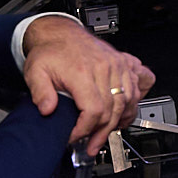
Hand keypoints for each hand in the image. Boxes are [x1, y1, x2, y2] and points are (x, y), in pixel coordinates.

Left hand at [20, 14, 156, 150]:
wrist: (60, 33)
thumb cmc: (50, 52)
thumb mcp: (35, 72)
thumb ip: (40, 93)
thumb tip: (47, 110)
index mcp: (84, 72)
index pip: (93, 111)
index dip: (84, 129)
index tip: (74, 136)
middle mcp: (105, 68)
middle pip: (112, 110)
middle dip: (100, 133)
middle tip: (90, 144)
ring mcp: (118, 65)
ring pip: (128, 101)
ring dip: (119, 121)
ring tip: (106, 133)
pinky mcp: (125, 62)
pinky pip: (141, 83)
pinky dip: (135, 101)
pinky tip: (125, 110)